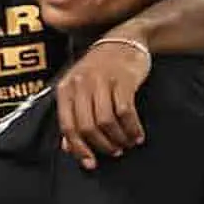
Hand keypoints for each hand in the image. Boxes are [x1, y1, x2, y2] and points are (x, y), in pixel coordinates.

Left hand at [57, 37, 148, 169]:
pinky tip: (137, 134)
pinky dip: (132, 128)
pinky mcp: (123, 80)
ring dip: (118, 138)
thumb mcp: (79, 89)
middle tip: (114, 152)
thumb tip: (68, 148)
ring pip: (106, 121)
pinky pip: (126, 112)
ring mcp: (101, 81)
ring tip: (127, 143)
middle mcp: (80, 85)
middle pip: (87, 126)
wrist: (124, 40)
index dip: (79, 148)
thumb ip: (72, 116)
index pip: (67, 126)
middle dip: (101, 145)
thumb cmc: (99, 70)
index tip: (91, 163)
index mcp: (65, 89)